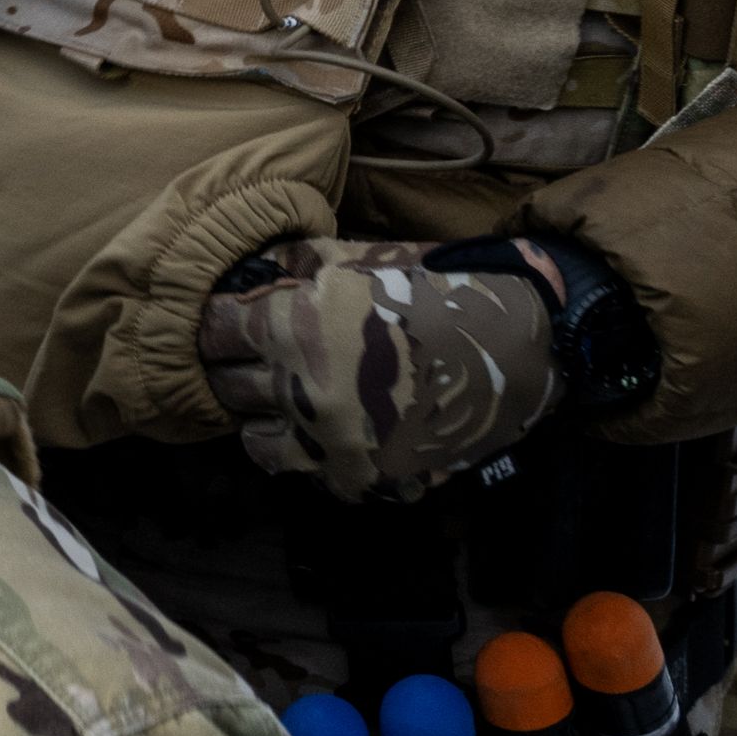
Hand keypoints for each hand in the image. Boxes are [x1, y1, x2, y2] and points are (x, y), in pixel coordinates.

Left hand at [196, 236, 570, 497]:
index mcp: (294, 327)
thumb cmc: (440, 288)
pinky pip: (313, 475)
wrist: (522, 344)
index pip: (215, 331)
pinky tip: (328, 432)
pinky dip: (313, 455)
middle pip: (228, 386)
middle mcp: (302, 390)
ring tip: (281, 403)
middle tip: (248, 359)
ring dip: (262, 420)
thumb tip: (253, 271)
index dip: (219, 323)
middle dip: (233, 368)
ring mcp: (332, 442)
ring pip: (258, 442)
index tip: (227, 321)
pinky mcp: (366, 478)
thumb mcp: (363, 257)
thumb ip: (298, 264)